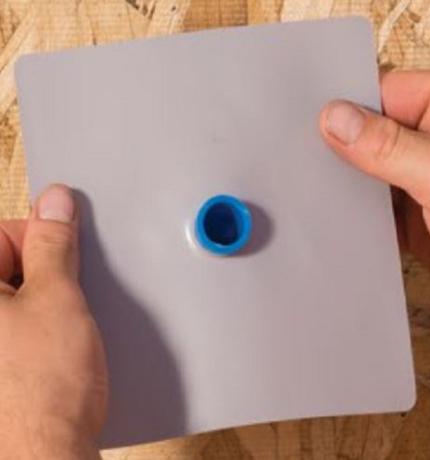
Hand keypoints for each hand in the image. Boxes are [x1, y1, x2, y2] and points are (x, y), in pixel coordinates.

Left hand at [0, 185, 107, 458]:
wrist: (43, 459)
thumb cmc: (43, 389)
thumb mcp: (59, 298)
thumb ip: (54, 243)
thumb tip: (56, 200)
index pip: (4, 232)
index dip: (44, 240)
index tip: (68, 258)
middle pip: (7, 265)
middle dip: (45, 275)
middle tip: (66, 302)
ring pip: (16, 297)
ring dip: (44, 302)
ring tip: (60, 332)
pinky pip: (16, 327)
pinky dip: (37, 326)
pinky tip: (53, 349)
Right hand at [320, 67, 429, 339]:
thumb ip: (387, 146)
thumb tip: (332, 117)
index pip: (385, 92)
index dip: (346, 108)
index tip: (303, 127)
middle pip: (375, 130)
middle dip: (341, 147)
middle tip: (295, 160)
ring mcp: (429, 177)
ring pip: (373, 169)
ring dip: (348, 183)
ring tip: (307, 189)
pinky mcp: (419, 215)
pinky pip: (378, 205)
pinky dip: (358, 212)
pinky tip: (331, 217)